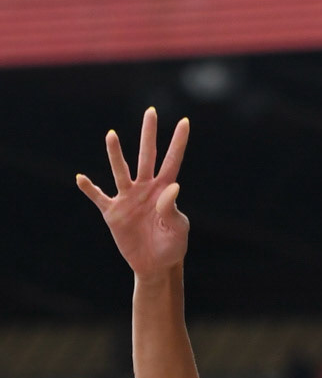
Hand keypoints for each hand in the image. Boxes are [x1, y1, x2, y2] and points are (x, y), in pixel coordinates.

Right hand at [76, 108, 190, 278]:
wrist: (155, 266)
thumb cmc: (172, 246)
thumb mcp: (178, 229)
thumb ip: (172, 209)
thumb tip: (172, 187)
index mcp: (164, 190)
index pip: (172, 162)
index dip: (178, 143)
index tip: (185, 122)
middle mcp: (145, 188)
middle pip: (146, 157)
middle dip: (148, 135)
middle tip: (150, 112)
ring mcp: (128, 198)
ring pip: (121, 171)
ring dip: (116, 154)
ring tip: (111, 135)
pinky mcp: (113, 213)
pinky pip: (99, 198)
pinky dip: (89, 189)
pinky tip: (81, 179)